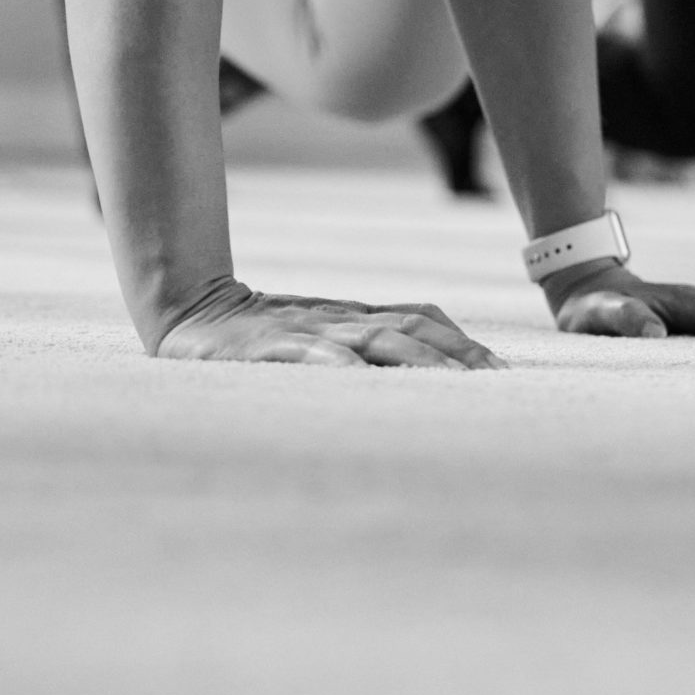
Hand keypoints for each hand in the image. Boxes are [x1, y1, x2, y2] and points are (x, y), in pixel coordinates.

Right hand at [155, 278, 505, 368]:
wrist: (188, 310)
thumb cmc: (261, 334)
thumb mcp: (320, 337)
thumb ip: (364, 349)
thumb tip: (421, 371)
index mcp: (356, 318)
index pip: (424, 319)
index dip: (466, 343)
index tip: (506, 374)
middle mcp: (341, 320)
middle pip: (414, 328)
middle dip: (460, 354)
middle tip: (500, 383)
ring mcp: (308, 331)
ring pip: (377, 338)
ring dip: (422, 360)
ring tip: (458, 384)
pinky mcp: (269, 346)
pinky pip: (310, 353)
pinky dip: (339, 363)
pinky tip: (361, 378)